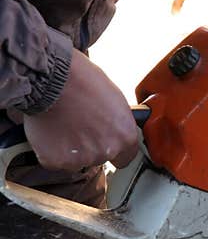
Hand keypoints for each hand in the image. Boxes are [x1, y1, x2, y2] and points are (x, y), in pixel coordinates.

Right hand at [20, 50, 138, 171]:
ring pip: (77, 160)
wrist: (51, 78)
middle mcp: (108, 151)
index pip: (126, 157)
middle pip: (100, 157)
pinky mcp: (57, 160)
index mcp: (125, 137)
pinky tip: (50, 130)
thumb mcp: (115, 100)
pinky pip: (54, 160)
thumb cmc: (82, 81)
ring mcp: (82, 158)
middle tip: (78, 125)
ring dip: (70, 148)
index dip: (114, 149)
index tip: (104, 142)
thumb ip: (118, 122)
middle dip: (90, 145)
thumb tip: (115, 127)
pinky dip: (50, 149)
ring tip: (63, 124)